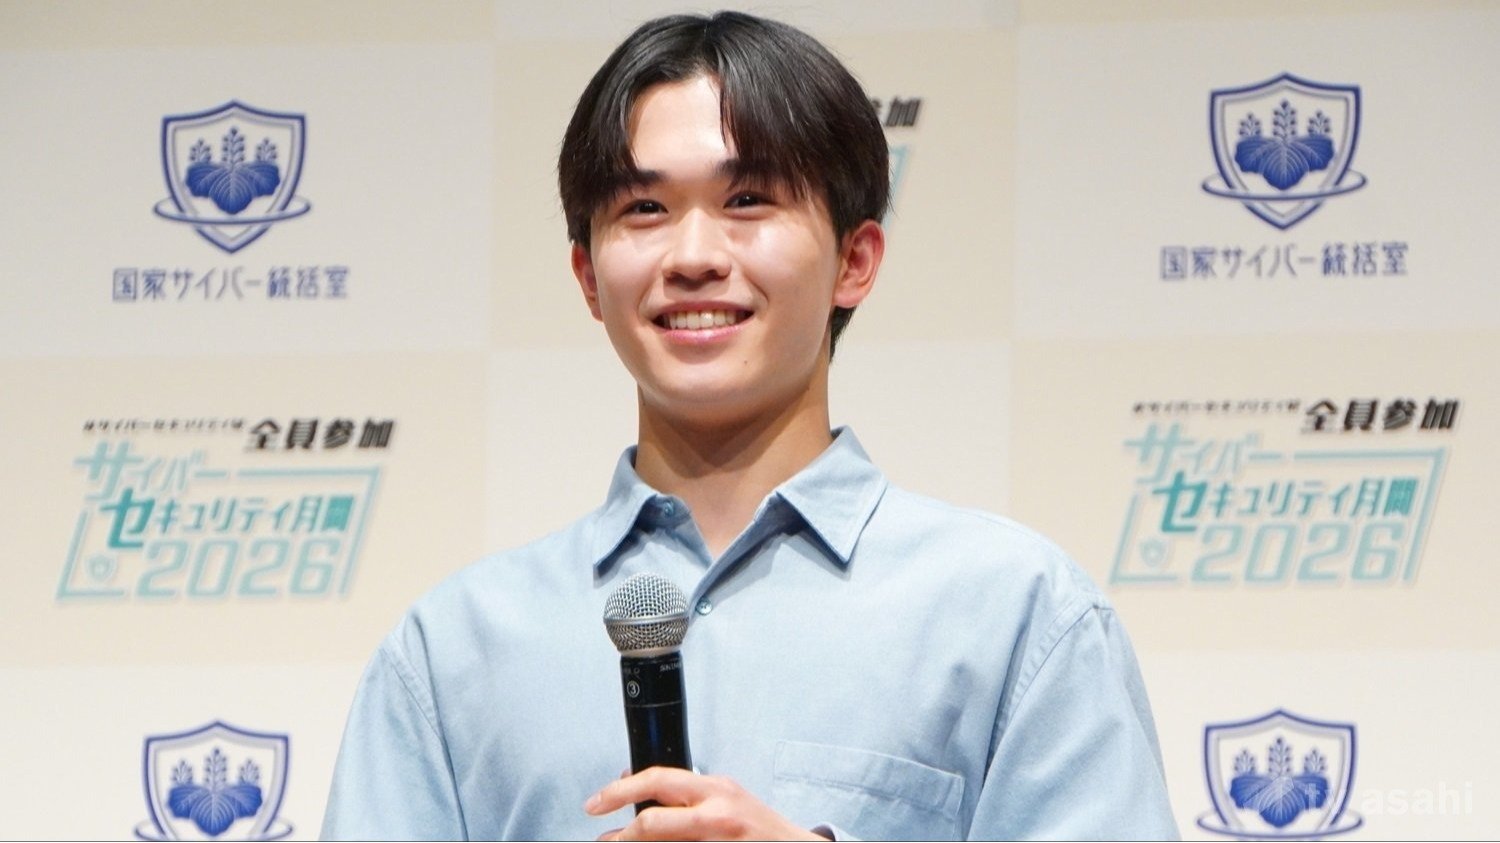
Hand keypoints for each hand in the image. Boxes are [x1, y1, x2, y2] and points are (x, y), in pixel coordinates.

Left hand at [585, 766, 826, 840]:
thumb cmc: (761, 831)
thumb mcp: (726, 800)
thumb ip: (689, 796)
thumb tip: (640, 793)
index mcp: (715, 788)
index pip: (658, 780)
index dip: (620, 790)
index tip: (597, 803)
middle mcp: (718, 810)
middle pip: (654, 821)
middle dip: (621, 833)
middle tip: (602, 839)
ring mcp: (720, 837)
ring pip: (661, 839)